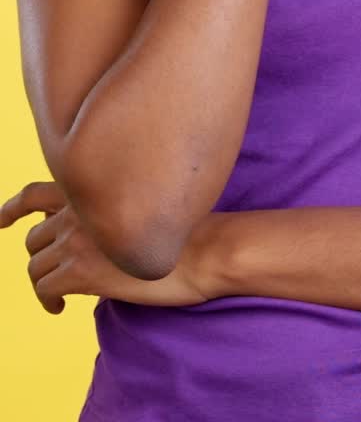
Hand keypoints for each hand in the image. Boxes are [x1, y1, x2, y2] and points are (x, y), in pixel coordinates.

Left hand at [0, 181, 223, 314]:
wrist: (205, 248)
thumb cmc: (187, 229)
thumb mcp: (142, 205)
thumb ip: (108, 209)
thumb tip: (90, 231)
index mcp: (93, 188)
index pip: (36, 193)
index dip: (12, 207)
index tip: (1, 220)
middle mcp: (79, 208)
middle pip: (33, 237)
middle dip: (38, 256)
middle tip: (52, 273)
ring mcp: (78, 238)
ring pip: (35, 265)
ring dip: (43, 282)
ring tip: (59, 296)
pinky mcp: (82, 270)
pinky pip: (43, 288)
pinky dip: (47, 301)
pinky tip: (61, 309)